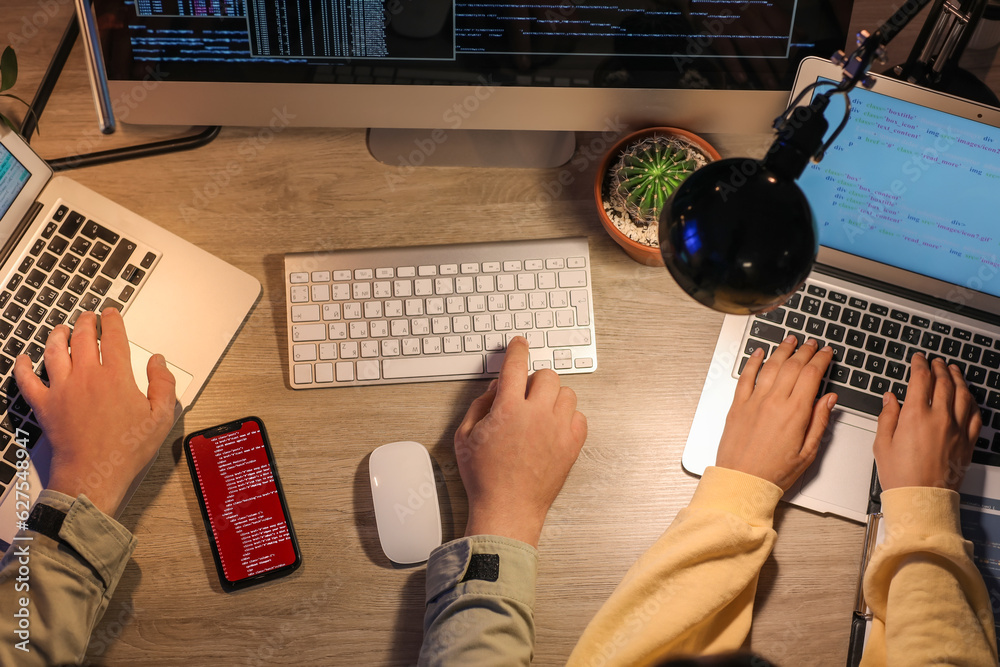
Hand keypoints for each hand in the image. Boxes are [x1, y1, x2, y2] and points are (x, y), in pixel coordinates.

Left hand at [13, 309, 176, 514]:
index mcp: (116, 377)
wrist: (93, 474)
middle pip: (83, 337)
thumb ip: (164, 385)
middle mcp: (86, 376)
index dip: (113, 321)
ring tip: (62, 328)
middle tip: (89, 316)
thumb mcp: (161, 418)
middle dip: (86, 322)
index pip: (114, 337)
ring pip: (55, 351)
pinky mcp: (45, 405)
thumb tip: (158, 362)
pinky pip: (27, 380)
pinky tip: (24, 359)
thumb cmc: (126, 450)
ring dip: (58, 335)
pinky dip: (23, 367)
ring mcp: (62, 389)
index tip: (112, 314)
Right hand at [454, 336, 586, 546]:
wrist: (507, 509)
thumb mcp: (465, 436)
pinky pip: (580, 417)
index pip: (517, 366)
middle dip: (535, 379)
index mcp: (508, 409)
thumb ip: (480, 405)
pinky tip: (554, 427)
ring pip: (567, 393)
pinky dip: (569, 417)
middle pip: (547, 375)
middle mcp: (537, 415)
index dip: (518, 350)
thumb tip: (496, 388)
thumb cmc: (484, 478)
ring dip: (553, 396)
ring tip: (540, 412)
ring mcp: (558, 430)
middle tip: (526, 393)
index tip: (520, 344)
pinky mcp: (572, 446)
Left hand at [716, 336, 836, 489]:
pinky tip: (758, 352)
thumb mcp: (808, 452)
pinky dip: (752, 361)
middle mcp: (774, 402)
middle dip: (805, 351)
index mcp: (795, 413)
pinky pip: (745, 376)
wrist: (742, 481)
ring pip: (770, 366)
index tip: (827, 353)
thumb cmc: (774, 472)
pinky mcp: (737, 405)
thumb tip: (830, 399)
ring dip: (782, 350)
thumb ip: (820, 422)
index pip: (812, 375)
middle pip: (793, 366)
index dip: (821, 360)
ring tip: (790, 340)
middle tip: (812, 344)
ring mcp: (754, 401)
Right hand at [874, 353, 979, 490]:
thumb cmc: (901, 476)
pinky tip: (967, 397)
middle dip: (939, 368)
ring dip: (957, 379)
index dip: (919, 365)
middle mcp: (939, 419)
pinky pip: (974, 415)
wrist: (922, 499)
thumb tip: (891, 399)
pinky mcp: (967, 442)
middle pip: (943, 383)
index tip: (918, 359)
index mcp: (915, 416)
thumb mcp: (882, 444)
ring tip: (953, 371)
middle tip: (935, 362)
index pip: (921, 379)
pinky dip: (971, 401)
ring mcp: (956, 429)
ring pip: (962, 395)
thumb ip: (887, 417)